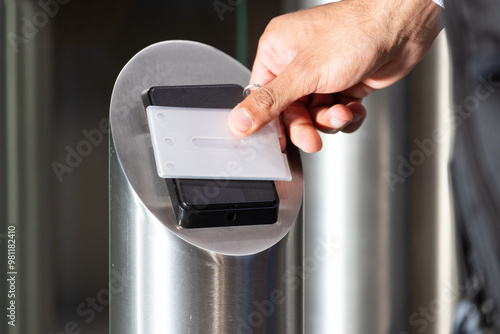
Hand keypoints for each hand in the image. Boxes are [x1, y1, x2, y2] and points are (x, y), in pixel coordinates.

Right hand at [228, 0, 441, 152]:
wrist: (402, 26)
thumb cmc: (355, 31)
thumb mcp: (304, 73)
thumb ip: (270, 102)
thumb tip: (239, 120)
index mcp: (278, 50)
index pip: (262, 96)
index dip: (269, 122)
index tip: (275, 143)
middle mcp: (298, 62)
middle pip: (290, 111)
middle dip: (305, 125)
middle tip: (312, 139)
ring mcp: (322, 75)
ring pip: (314, 115)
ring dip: (329, 120)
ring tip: (342, 111)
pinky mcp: (343, 85)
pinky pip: (335, 112)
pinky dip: (346, 116)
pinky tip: (354, 108)